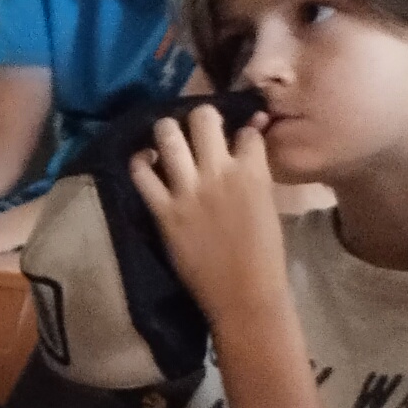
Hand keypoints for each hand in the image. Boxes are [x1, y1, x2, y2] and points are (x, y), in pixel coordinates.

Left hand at [129, 102, 288, 329]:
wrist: (245, 291)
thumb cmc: (263, 252)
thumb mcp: (267, 204)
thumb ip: (255, 174)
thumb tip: (248, 147)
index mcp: (254, 171)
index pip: (246, 129)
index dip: (241, 124)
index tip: (234, 127)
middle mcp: (220, 172)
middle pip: (203, 119)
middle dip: (199, 116)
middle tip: (195, 125)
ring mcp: (188, 190)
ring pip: (168, 137)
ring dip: (166, 130)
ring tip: (167, 134)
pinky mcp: (163, 210)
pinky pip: (142, 174)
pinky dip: (139, 161)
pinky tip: (143, 160)